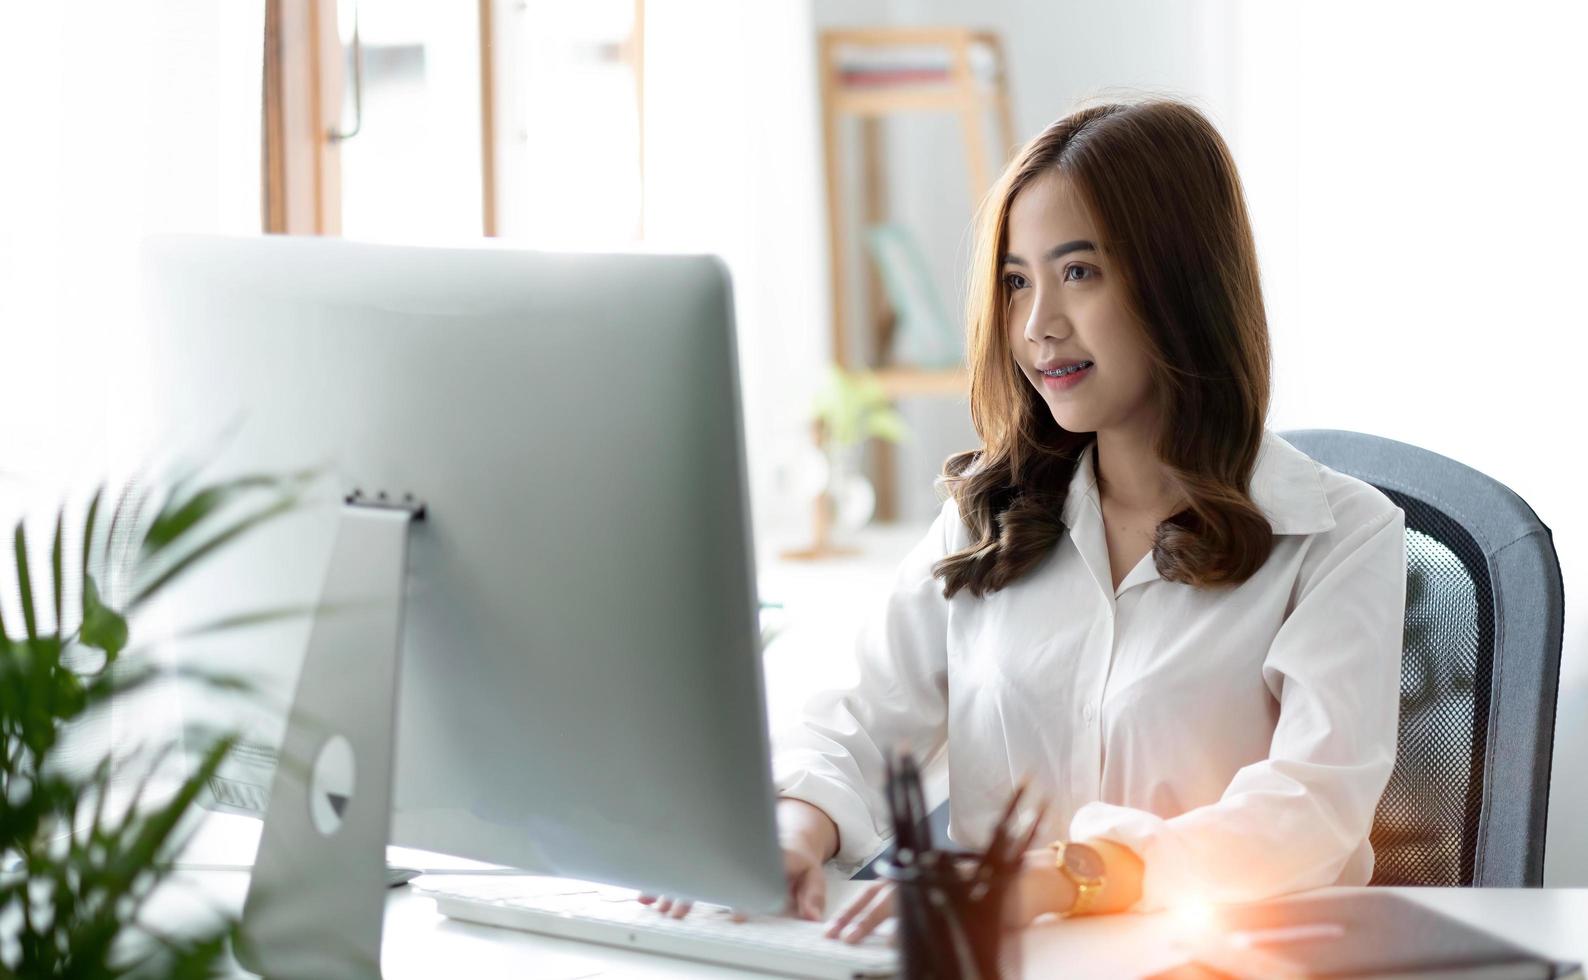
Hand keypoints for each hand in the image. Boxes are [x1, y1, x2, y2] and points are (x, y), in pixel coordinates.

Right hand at [638, 799, 838, 921]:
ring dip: (671, 888)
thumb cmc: (794, 858)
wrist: (781, 832)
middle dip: (691, 892)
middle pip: (708, 870)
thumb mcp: (811, 871)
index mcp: (764, 853)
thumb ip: (811, 894)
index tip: (734, 913)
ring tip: (656, 904)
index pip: (746, 872)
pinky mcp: (708, 858)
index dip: (741, 895)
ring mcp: (718, 853)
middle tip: (676, 912)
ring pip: (690, 869)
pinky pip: (683, 867)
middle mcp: (735, 851)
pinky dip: (664, 880)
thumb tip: (812, 916)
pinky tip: (647, 892)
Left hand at [822, 848, 1076, 943]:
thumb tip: (886, 932)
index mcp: (923, 872)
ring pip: (898, 900)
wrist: (1034, 881)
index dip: (854, 909)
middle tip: (834, 935)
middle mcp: (929, 872)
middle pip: (880, 893)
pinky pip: (929, 912)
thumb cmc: (992, 891)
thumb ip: (920, 905)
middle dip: (854, 916)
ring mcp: (943, 883)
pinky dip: (909, 927)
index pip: (879, 890)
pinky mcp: (961, 897)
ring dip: (873, 921)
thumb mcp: (948, 894)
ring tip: (854, 939)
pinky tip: (895, 940)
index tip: (834, 928)